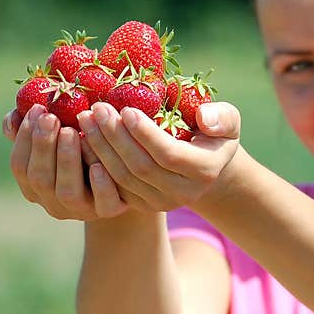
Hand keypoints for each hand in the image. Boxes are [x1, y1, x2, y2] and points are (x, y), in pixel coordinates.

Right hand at [4, 104, 130, 219]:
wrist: (125, 175)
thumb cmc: (84, 149)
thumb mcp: (60, 136)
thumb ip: (35, 127)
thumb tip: (14, 119)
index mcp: (35, 185)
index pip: (20, 166)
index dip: (25, 139)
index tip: (37, 110)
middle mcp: (53, 202)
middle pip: (40, 179)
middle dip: (43, 146)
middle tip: (52, 118)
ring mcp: (80, 210)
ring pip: (67, 192)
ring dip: (67, 160)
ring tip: (71, 132)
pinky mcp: (109, 210)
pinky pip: (103, 203)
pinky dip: (99, 185)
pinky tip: (98, 166)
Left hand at [75, 101, 240, 212]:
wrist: (206, 163)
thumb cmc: (214, 132)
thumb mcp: (227, 120)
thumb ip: (221, 117)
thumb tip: (204, 119)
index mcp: (205, 171)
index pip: (169, 154)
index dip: (145, 134)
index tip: (126, 109)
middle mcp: (184, 193)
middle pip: (141, 167)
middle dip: (115, 137)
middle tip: (98, 109)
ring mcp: (161, 203)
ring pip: (123, 177)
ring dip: (100, 147)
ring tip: (87, 118)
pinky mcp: (142, 204)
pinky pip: (113, 185)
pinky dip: (96, 161)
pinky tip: (86, 137)